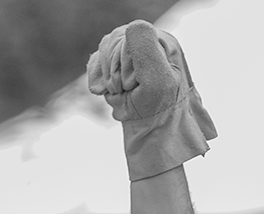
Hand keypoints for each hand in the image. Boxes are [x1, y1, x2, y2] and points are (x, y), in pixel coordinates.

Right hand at [86, 21, 216, 179]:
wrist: (152, 138)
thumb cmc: (158, 113)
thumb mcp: (156, 81)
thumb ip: (145, 49)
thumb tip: (135, 25)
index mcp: (165, 43)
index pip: (127, 36)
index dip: (121, 61)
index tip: (131, 84)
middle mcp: (153, 44)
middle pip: (114, 42)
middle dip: (112, 71)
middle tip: (125, 92)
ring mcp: (138, 54)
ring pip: (104, 52)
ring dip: (107, 77)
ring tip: (121, 95)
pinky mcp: (124, 65)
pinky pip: (98, 62)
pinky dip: (99, 79)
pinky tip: (106, 92)